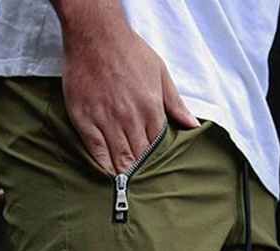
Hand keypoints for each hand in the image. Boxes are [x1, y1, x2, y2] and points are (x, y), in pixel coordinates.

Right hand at [58, 6, 199, 175]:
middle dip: (140, 171)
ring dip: (124, 173)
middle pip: (138, 156)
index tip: (152, 171)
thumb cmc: (129, 51)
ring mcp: (107, 121)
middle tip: (139, 185)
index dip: (154, 159)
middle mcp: (130, 118)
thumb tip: (193, 125)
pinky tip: (107, 176)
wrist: (95, 35)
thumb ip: (175, 103)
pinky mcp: (86, 121)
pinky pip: (97, 152)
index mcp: (150, 108)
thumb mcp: (160, 72)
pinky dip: (104, 167)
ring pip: (119, 158)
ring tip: (125, 186)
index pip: (156, 146)